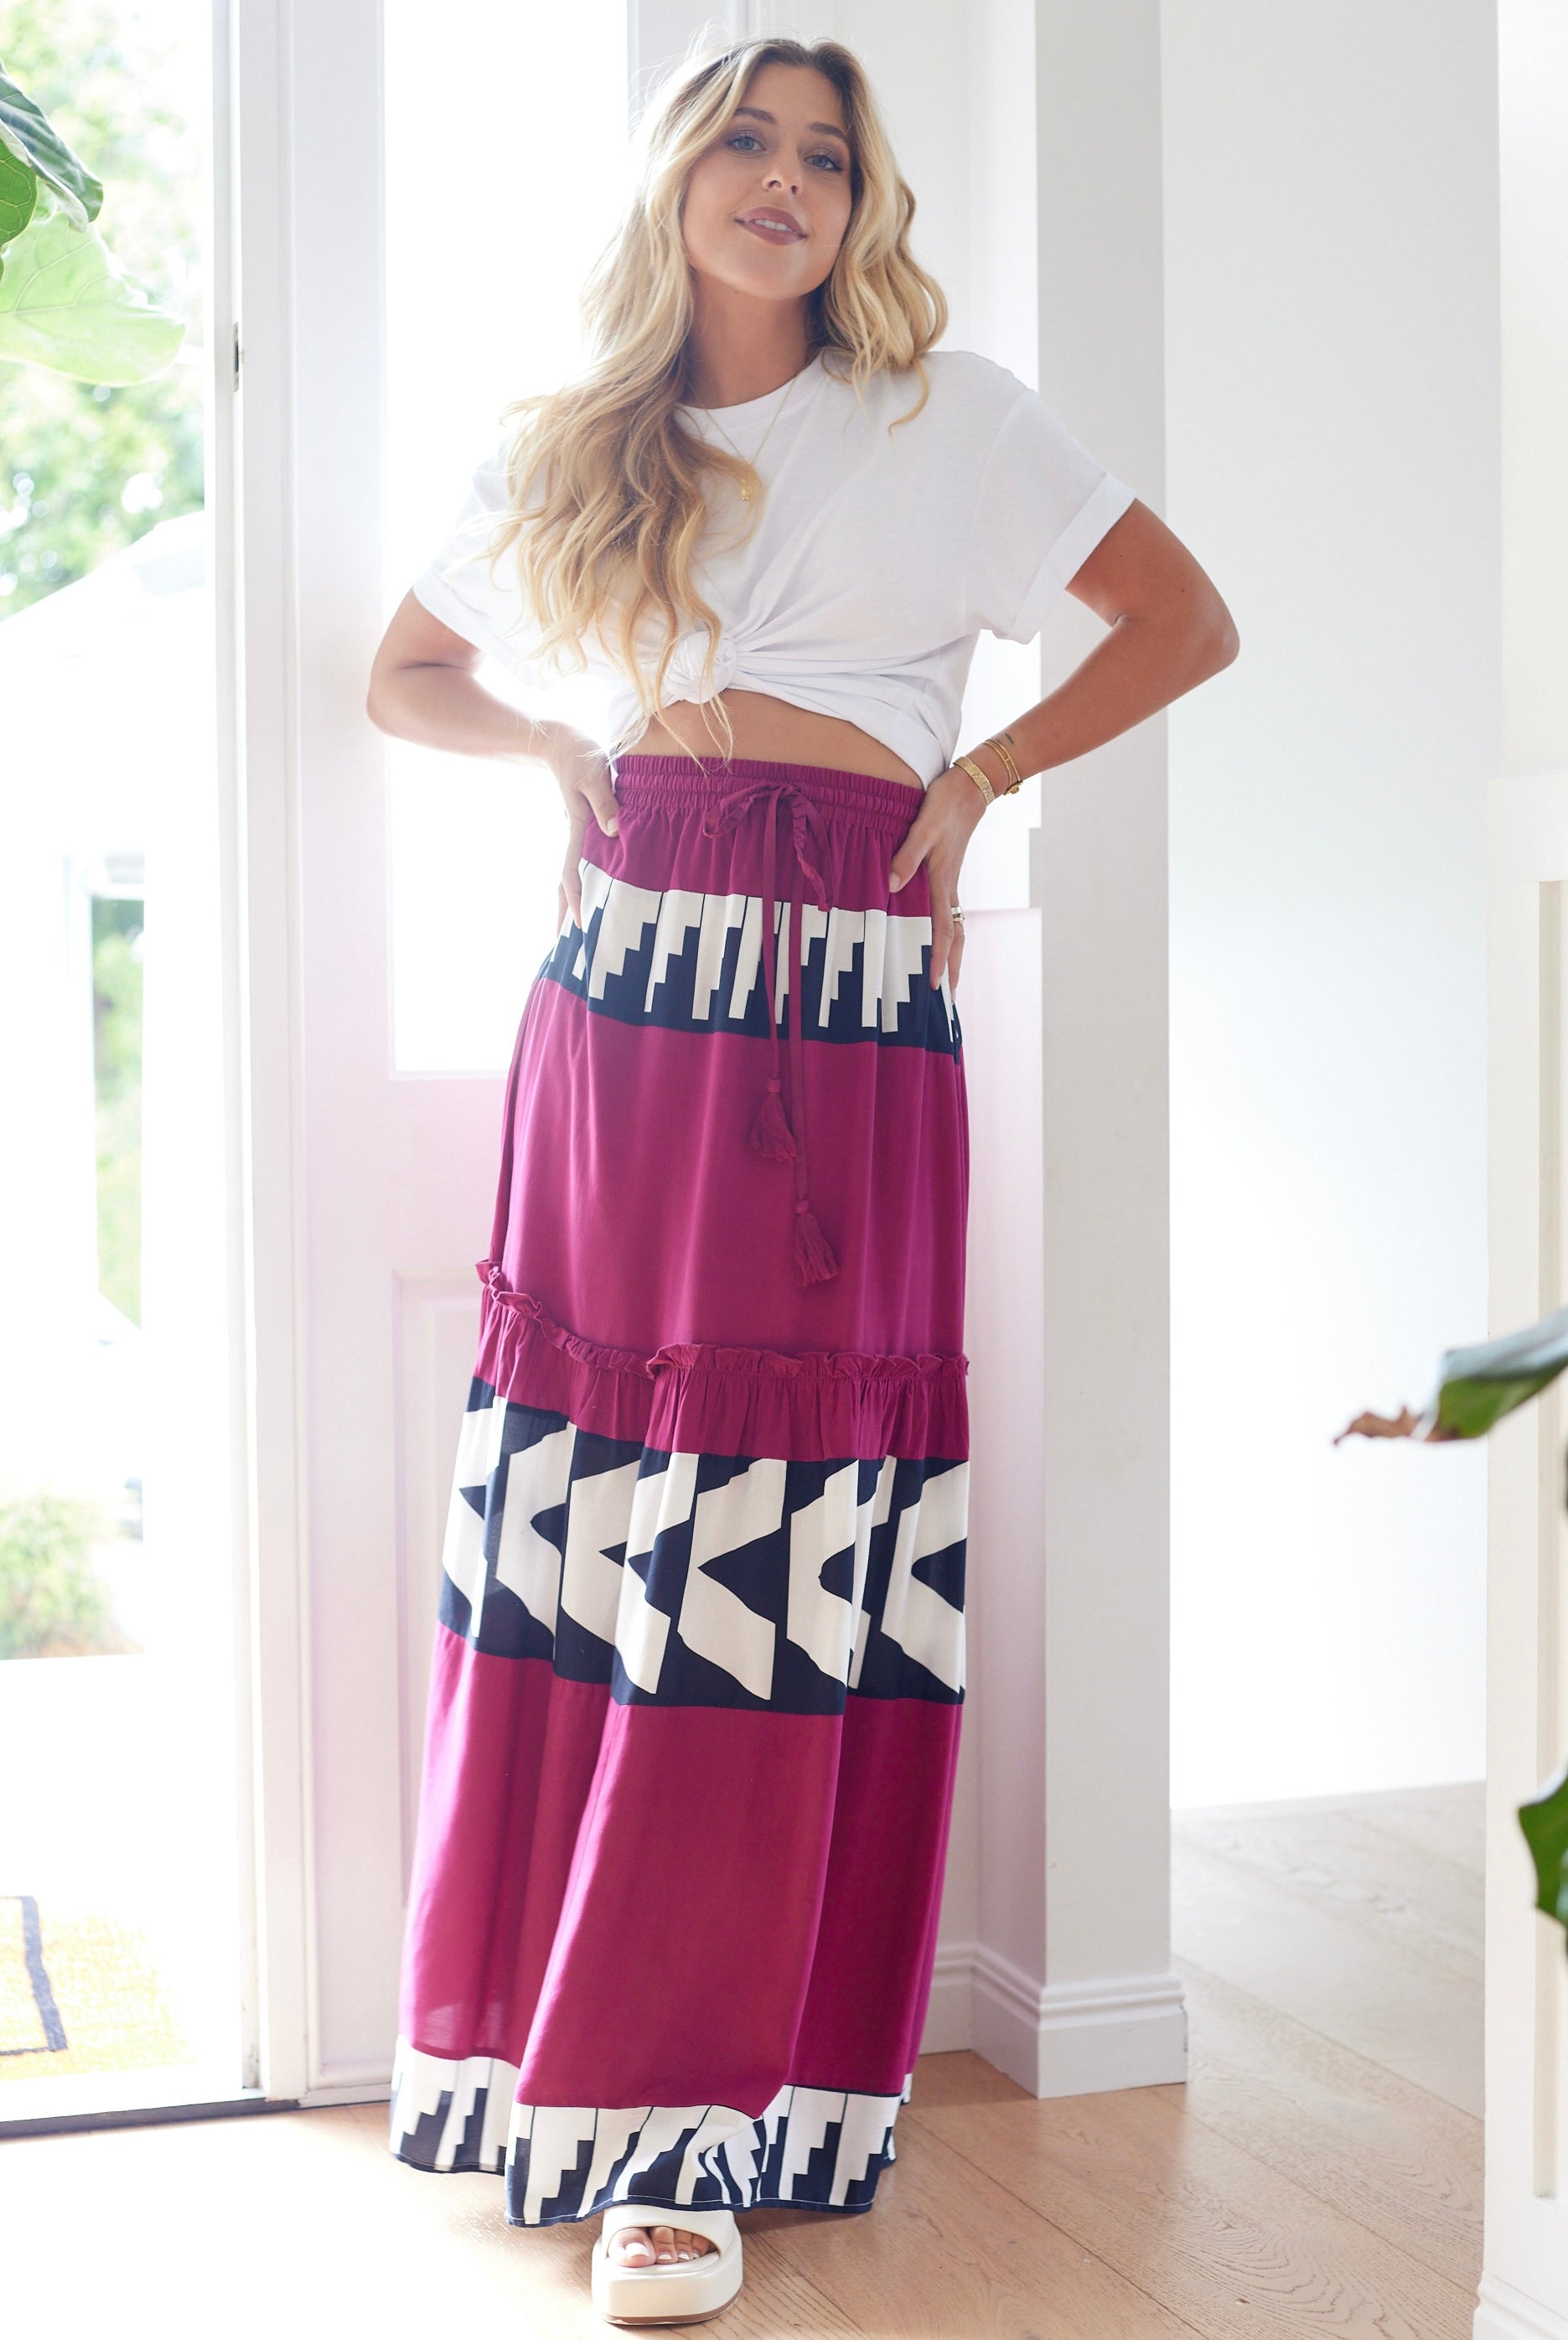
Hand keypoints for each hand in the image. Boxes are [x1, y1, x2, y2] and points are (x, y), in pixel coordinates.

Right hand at [535, 720, 619, 928]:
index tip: (578, 925)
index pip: (572, 873)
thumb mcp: (594, 774)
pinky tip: (591, 893)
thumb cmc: (578, 754)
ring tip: (572, 932)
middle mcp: (576, 838)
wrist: (557, 740)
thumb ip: (605, 802)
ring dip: (571, 902)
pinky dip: (582, 882)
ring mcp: (578, 834)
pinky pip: (582, 863)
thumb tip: (615, 832)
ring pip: (572, 876)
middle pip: (566, 884)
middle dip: (564, 914)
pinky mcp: (584, 827)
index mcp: (578, 830)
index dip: (576, 899)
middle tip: (563, 948)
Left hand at [887, 766, 986, 991]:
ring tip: (949, 979)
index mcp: (942, 882)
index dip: (940, 960)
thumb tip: (891, 887)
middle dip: (953, 970)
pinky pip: (948, 913)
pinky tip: (939, 940)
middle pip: (955, 938)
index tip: (937, 988)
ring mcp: (950, 882)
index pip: (943, 932)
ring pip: (954, 928)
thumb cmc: (945, 803)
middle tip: (949, 1002)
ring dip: (953, 955)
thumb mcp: (923, 826)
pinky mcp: (947, 874)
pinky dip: (947, 934)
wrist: (970, 786)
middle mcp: (948, 888)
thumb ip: (907, 856)